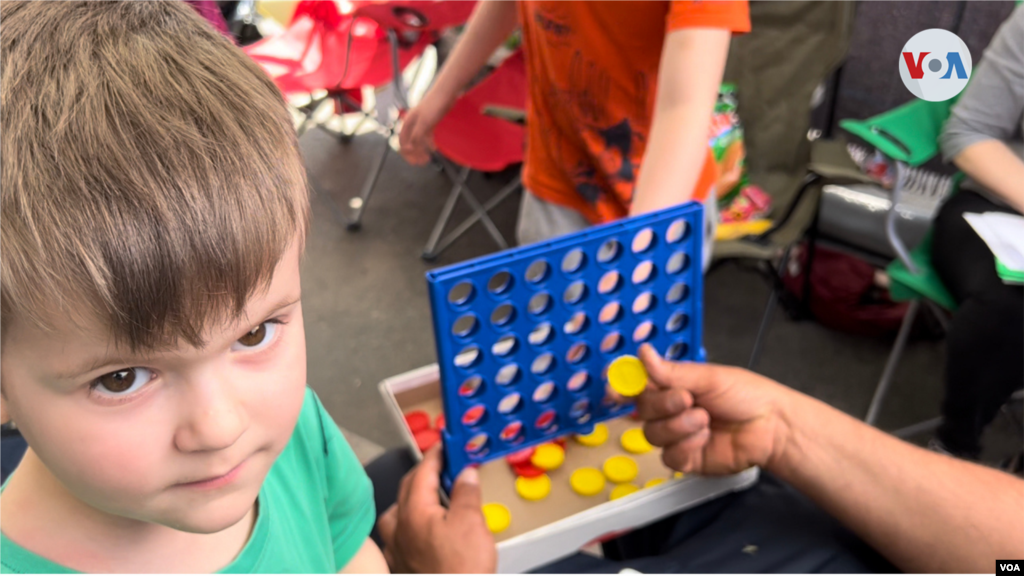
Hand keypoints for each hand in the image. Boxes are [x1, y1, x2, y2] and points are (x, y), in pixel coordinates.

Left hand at [376, 447, 496, 573]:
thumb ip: (466, 494)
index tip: (444, 446)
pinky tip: (419, 531)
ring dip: (412, 499)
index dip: (435, 455)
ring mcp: (396, 548)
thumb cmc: (461, 571)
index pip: (423, 472)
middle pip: (408, 488)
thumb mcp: (473, 523)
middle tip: (445, 467)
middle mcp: (399, 527)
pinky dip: (408, 524)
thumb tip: (465, 473)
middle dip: (425, 473)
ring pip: (397, 512)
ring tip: (431, 498)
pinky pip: (396, 535)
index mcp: (415, 511)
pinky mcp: (400, 566)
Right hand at [398, 93, 449, 165]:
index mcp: (408, 123)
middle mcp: (412, 123)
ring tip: (427, 158)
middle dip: (414, 154)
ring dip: (421, 150)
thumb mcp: (424, 124)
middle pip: (409, 142)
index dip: (407, 154)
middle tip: (421, 163)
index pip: (402, 142)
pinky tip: (433, 148)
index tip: (415, 162)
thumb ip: (416, 137)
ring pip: (418, 140)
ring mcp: (421, 122)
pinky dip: (428, 143)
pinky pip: (426, 136)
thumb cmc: (434, 106)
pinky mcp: (430, 122)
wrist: (445, 93)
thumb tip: (408, 149)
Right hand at [633, 344, 791, 474]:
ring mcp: (676, 435)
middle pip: (642, 410)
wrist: (772, 427)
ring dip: (678, 426)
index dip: (623, 385)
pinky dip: (685, 445)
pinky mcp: (686, 459)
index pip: (638, 384)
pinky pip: (668, 455)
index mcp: (673, 385)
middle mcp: (670, 409)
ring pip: (652, 433)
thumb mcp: (709, 377)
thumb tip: (641, 353)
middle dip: (662, 404)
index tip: (615, 387)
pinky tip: (704, 439)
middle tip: (688, 400)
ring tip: (704, 420)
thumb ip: (671, 372)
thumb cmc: (746, 395)